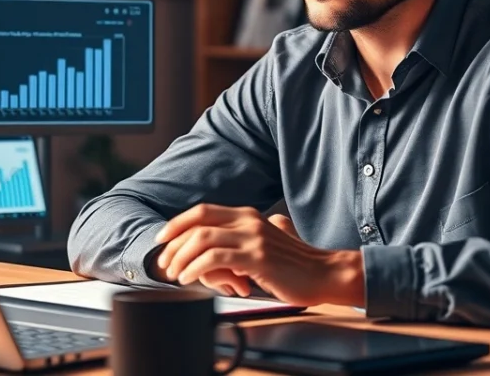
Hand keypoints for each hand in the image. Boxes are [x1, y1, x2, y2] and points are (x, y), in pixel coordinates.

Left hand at [153, 204, 363, 307]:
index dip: (178, 223)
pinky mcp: (257, 258)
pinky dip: (196, 268)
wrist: (325, 274)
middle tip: (165, 262)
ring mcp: (253, 238)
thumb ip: (261, 231)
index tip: (163, 239)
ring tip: (175, 273)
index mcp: (249, 216)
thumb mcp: (276, 238)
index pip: (203, 211)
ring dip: (181, 257)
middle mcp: (249, 221)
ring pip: (202, 239)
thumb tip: (258, 229)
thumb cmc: (300, 263)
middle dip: (174, 243)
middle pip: (198, 222)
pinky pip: (215, 258)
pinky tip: (190, 278)